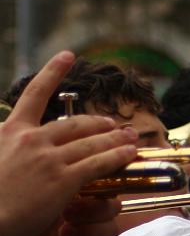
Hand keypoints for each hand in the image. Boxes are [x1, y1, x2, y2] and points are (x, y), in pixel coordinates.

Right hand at [0, 51, 138, 235]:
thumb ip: (5, 140)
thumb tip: (7, 130)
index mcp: (11, 131)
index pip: (34, 94)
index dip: (53, 72)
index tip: (68, 55)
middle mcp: (32, 139)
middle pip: (75, 124)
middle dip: (100, 123)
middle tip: (116, 125)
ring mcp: (48, 158)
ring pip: (91, 142)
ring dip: (115, 139)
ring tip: (131, 138)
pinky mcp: (62, 179)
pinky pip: (97, 163)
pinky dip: (117, 156)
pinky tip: (129, 154)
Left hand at [20, 196, 120, 235]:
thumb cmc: (29, 225)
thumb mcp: (34, 203)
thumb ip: (52, 186)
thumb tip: (64, 163)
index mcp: (80, 199)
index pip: (103, 187)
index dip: (98, 186)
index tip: (77, 187)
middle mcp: (90, 218)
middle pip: (113, 206)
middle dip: (93, 208)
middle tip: (66, 212)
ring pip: (112, 230)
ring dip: (90, 232)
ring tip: (63, 235)